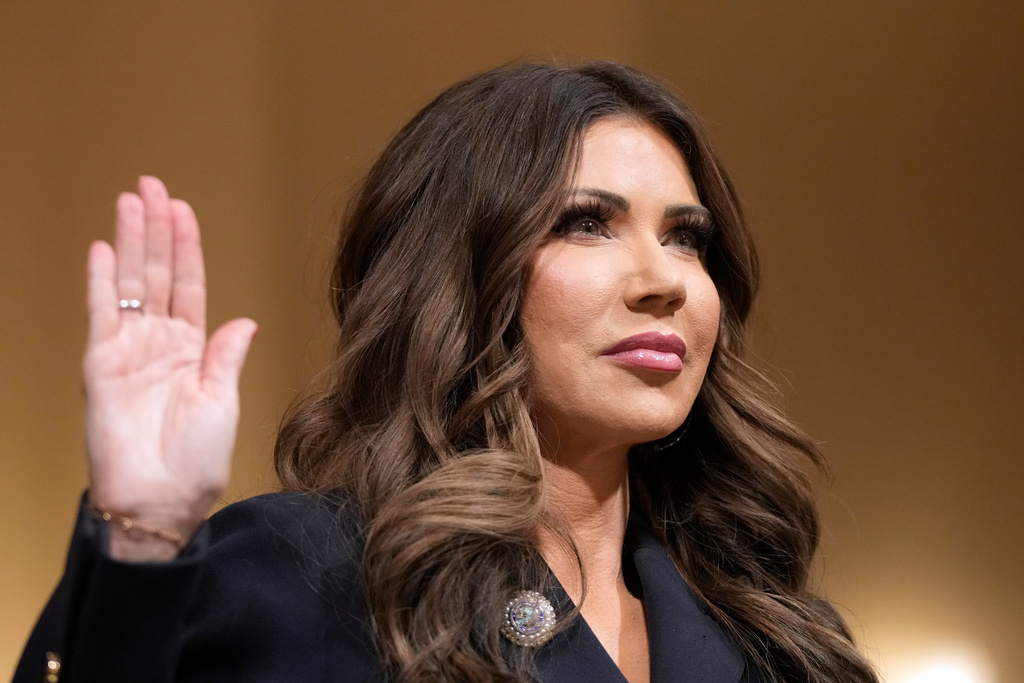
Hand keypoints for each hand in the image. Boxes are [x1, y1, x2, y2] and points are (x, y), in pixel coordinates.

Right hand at [84, 176, 256, 560]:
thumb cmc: (196, 461)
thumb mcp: (223, 401)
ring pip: (128, 284)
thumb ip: (226, 355)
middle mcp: (159, 344)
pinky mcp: (101, 366)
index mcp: (192, 350)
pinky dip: (99, 281)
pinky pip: (100, 315)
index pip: (189, 285)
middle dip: (155, 229)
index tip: (183, 210)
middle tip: (151, 185)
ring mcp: (128, 351)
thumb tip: (245, 320)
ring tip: (130, 200)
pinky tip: (101, 248)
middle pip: (156, 273)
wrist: (161, 500)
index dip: (186, 247)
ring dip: (128, 241)